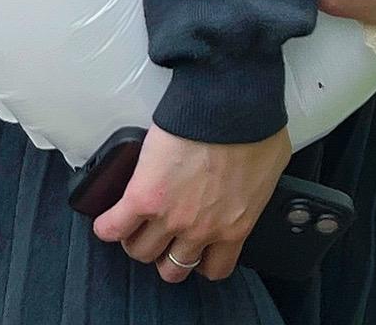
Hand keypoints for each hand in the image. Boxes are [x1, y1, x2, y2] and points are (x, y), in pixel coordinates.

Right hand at [91, 122, 290, 282]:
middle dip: (164, 255)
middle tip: (160, 236)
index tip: (193, 248)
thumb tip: (252, 184)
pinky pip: (115, 226)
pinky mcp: (143, 196)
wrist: (228, 107)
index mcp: (234, 227)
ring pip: (141, 250)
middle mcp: (200, 230)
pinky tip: (107, 221)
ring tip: (131, 225)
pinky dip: (107, 227)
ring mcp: (169, 216)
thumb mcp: (269, 171)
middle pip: (172, 267)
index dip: (199, 260)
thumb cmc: (254, 130)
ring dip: (135, 240)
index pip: (214, 268)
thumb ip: (254, 192)